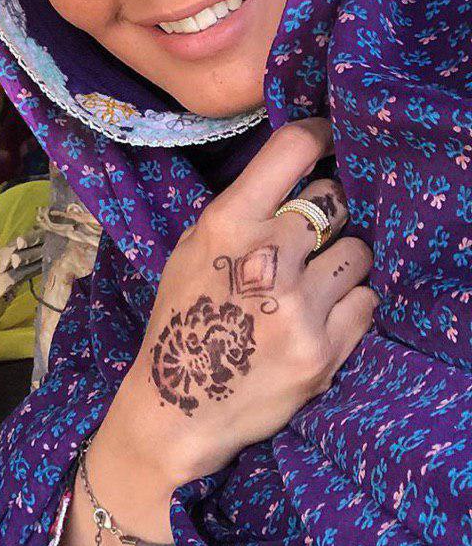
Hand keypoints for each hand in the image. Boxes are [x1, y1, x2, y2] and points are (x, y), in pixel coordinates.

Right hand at [102, 119, 375, 494]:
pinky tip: (319, 315)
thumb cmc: (182, 319)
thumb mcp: (190, 250)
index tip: (328, 138)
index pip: (292, 152)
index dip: (319, 136)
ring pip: (359, 252)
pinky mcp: (324, 349)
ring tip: (314, 282)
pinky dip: (349, 304)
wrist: (179, 408)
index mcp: (227, 224)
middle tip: (312, 235)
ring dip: (343, 262)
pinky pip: (366, 301)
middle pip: (334, 201)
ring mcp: (299, 306)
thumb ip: (240, 213)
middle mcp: (266, 258)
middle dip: (328, 213)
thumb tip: (294, 171)